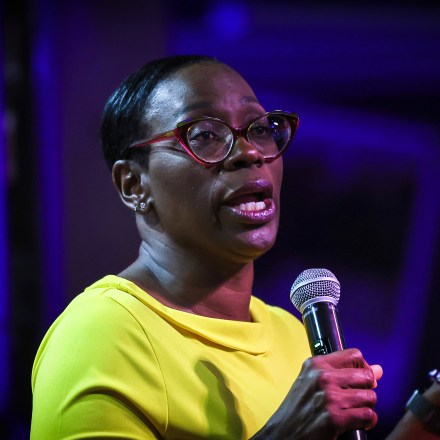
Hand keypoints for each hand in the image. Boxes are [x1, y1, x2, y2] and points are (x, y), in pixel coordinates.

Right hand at [251, 348, 381, 439]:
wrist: (283, 433)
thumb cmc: (298, 408)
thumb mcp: (310, 381)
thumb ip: (340, 372)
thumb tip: (378, 370)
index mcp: (315, 364)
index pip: (354, 355)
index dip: (363, 367)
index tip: (360, 378)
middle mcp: (322, 377)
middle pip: (366, 375)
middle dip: (367, 389)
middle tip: (357, 398)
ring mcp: (329, 398)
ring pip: (370, 397)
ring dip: (366, 407)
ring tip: (355, 411)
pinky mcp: (335, 419)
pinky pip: (368, 415)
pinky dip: (368, 421)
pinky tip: (358, 423)